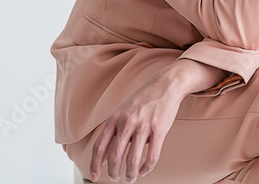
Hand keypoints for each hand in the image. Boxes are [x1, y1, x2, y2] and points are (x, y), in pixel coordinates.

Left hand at [88, 64, 187, 181]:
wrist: (165, 85)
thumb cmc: (142, 100)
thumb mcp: (122, 113)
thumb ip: (113, 133)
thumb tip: (103, 157)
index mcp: (114, 118)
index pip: (100, 146)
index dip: (95, 164)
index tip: (94, 175)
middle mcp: (127, 122)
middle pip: (114, 156)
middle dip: (113, 173)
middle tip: (115, 178)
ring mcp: (143, 126)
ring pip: (132, 159)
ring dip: (130, 174)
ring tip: (130, 178)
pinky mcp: (159, 130)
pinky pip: (151, 156)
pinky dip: (146, 168)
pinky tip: (144, 171)